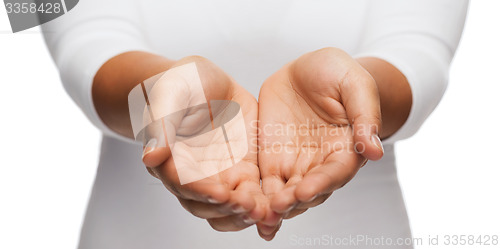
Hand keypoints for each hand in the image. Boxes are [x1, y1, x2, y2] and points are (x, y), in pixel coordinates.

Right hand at [141, 56, 266, 231]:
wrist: (205, 82)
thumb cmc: (181, 85)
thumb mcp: (170, 95)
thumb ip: (161, 125)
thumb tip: (151, 157)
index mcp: (172, 160)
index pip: (183, 183)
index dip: (201, 191)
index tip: (219, 194)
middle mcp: (195, 175)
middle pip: (206, 205)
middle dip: (227, 209)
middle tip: (247, 206)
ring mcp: (221, 176)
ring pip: (229, 208)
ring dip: (244, 214)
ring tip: (264, 213)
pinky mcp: (245, 171)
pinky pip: (254, 195)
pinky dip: (264, 206)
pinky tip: (277, 210)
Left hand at [257, 48, 383, 239]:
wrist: (306, 70)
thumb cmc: (337, 73)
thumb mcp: (355, 84)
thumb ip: (365, 116)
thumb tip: (374, 152)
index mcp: (346, 148)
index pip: (336, 172)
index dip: (321, 183)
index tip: (305, 190)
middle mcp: (321, 163)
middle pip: (309, 191)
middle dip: (293, 201)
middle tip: (277, 207)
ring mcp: (296, 164)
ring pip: (286, 194)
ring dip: (274, 207)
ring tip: (260, 216)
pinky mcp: (273, 160)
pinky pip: (266, 184)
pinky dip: (258, 199)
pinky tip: (245, 211)